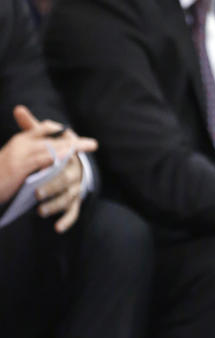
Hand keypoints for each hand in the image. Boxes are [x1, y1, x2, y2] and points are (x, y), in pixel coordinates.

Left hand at [10, 105, 96, 232]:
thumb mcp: (43, 138)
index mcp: (68, 154)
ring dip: (55, 205)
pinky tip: (57, 228)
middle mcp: (74, 171)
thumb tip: (18, 109)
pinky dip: (67, 220)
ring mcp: (75, 187)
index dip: (56, 161)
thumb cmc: (54, 150)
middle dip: (52, 186)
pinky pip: (73, 212)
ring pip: (68, 198)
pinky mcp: (73, 202)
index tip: (43, 166)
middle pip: (65, 180)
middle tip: (36, 193)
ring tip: (39, 211)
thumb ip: (32, 127)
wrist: (72, 164)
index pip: (65, 157)